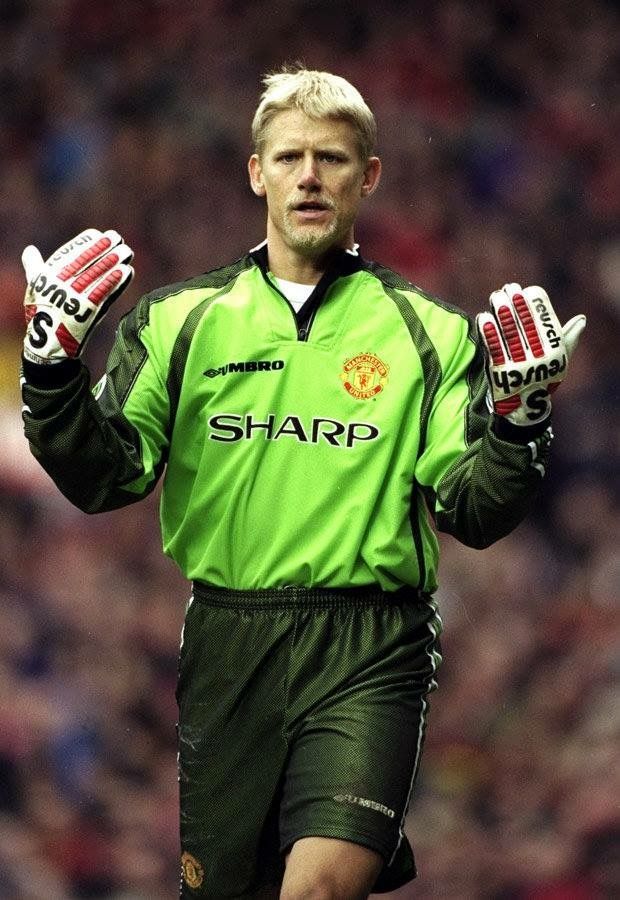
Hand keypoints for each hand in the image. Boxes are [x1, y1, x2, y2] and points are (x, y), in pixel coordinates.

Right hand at [22, 228, 133, 364]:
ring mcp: (76, 298)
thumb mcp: (34, 287)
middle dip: (104, 248)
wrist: (48, 342)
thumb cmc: (41, 311)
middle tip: (118, 238)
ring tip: (127, 252)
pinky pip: (105, 293)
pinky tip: (127, 271)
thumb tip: (30, 250)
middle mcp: (61, 285)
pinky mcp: (88, 311)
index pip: (71, 252)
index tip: (101, 234)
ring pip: (98, 276)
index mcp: (49, 275)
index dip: (87, 242)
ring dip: (114, 262)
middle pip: (87, 262)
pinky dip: (117, 282)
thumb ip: (34, 266)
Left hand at [477, 283, 585, 425]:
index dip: (535, 305)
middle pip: (526, 326)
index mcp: (554, 354)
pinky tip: (484, 317)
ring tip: (496, 296)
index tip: (526, 290)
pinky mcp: (501, 374)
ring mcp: (519, 367)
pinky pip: (494, 349)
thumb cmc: (542, 378)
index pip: (545, 323)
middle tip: (508, 288)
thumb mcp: (558, 361)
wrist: (525, 408)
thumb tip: (580, 320)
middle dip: (517, 304)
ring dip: (501, 313)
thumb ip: (567, 340)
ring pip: (509, 335)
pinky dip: (489, 333)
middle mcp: (538, 360)